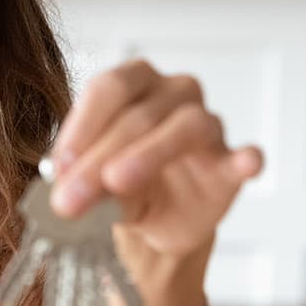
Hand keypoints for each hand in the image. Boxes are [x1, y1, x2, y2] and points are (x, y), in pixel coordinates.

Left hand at [51, 60, 264, 305]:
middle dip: (99, 158)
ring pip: (188, 125)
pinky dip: (245, 159)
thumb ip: (82, 181)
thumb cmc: (120, 184)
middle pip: (139, 114)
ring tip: (118, 182)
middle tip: (71, 198)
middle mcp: (173, 94)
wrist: (157, 221)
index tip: (59, 166)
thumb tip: (63, 194)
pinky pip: (246, 154)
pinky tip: (244, 164)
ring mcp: (208, 126)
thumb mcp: (92, 183)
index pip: (109, 88)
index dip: (82, 126)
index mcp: (133, 83)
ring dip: (150, 153)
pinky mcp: (232, 164)